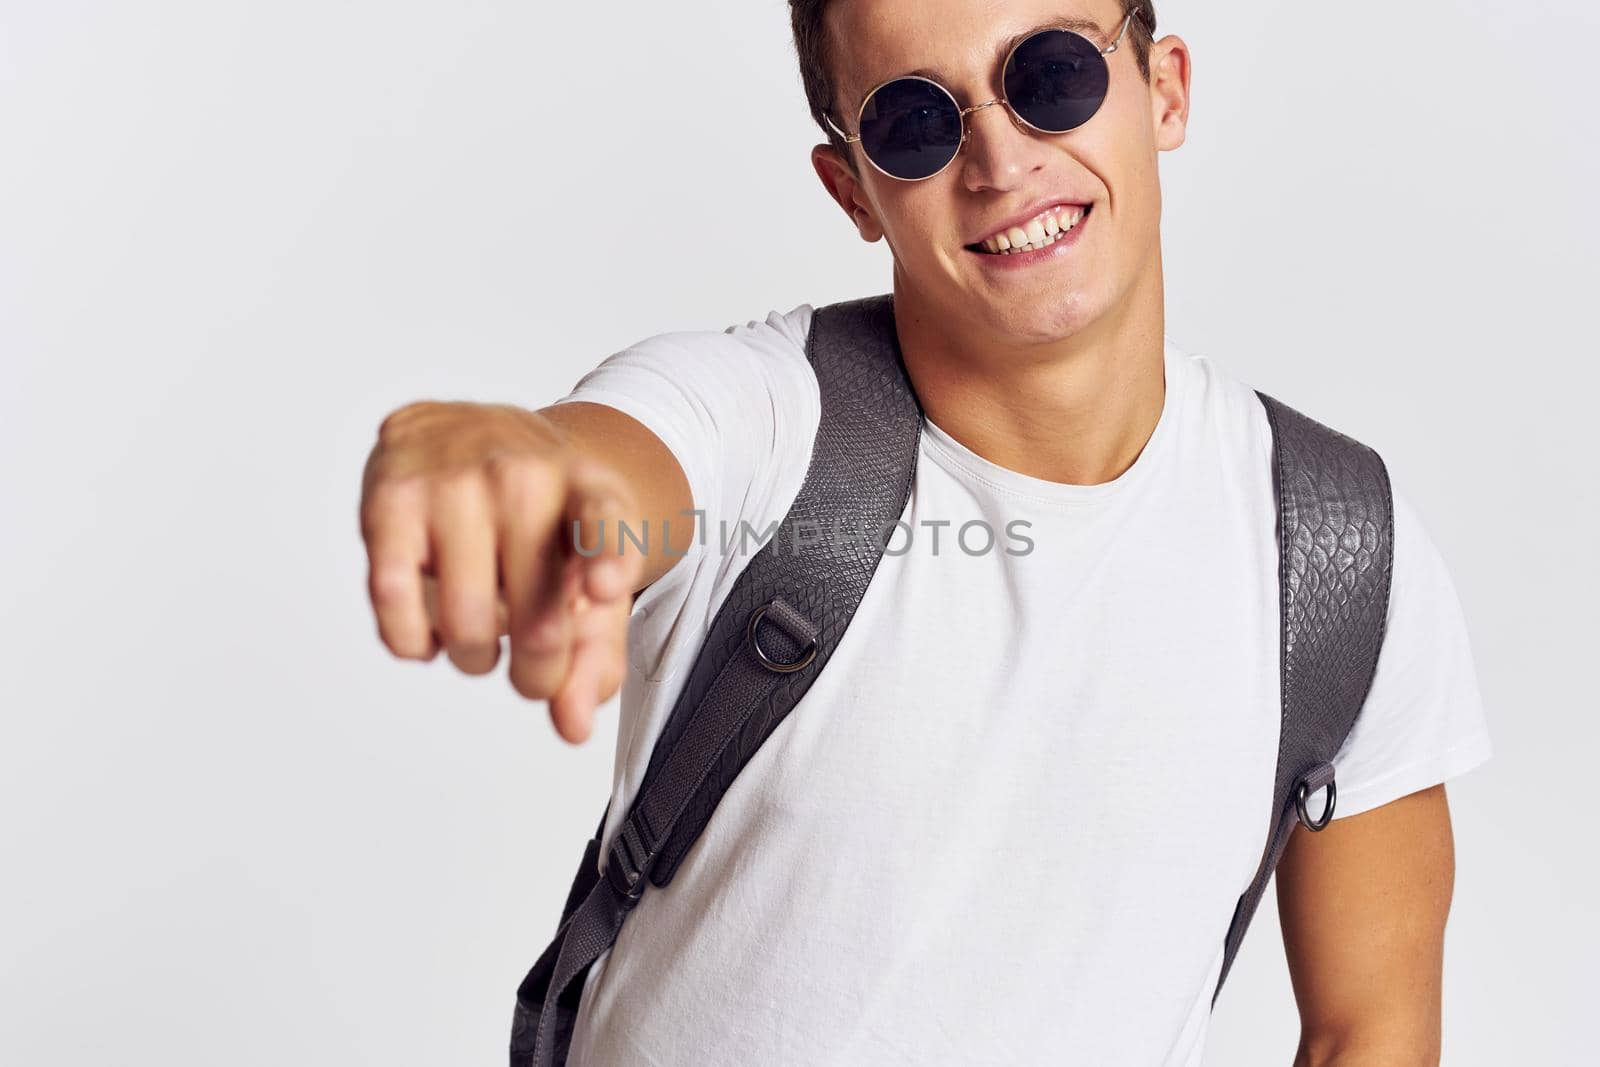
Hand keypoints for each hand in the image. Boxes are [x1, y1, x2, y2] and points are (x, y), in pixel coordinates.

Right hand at [359, 401, 644, 742]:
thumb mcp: (589, 573)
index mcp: (589, 488)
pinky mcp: (391, 498)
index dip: (607, 554)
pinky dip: (412, 642)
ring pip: (465, 622)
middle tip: (534, 671)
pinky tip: (431, 634)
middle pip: (537, 613)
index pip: (605, 518)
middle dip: (538, 672)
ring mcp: (455, 482)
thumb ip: (594, 654)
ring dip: (475, 658)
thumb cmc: (542, 522)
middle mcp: (524, 477)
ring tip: (483, 636)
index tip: (605, 587)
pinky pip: (394, 602)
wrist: (477, 434)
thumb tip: (572, 726)